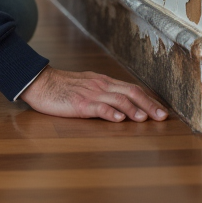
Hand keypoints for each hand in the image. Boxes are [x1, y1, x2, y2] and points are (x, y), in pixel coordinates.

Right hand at [19, 66, 168, 121]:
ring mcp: (90, 94)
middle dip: (149, 105)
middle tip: (162, 118)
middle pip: (130, 92)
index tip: (161, 111)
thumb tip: (122, 105)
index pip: (132, 89)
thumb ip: (103, 93)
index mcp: (103, 82)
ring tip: (145, 119)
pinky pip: (97, 107)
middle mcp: (100, 85)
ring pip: (118, 99)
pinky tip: (118, 120)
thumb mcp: (86, 85)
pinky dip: (110, 113)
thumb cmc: (61, 87)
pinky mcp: (79, 103)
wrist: (39, 82)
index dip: (149, 100)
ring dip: (133, 109)